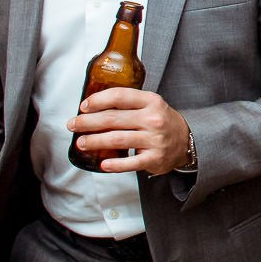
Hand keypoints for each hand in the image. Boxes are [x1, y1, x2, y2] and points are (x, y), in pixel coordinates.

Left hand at [68, 88, 192, 174]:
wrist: (187, 141)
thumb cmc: (161, 121)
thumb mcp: (150, 104)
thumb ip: (128, 103)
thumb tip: (92, 107)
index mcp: (151, 101)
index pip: (119, 96)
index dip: (98, 100)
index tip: (83, 107)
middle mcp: (153, 119)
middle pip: (113, 118)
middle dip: (88, 122)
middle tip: (72, 125)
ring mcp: (154, 140)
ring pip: (117, 139)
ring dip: (95, 141)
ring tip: (81, 143)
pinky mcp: (155, 159)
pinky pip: (131, 163)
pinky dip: (115, 165)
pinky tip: (102, 164)